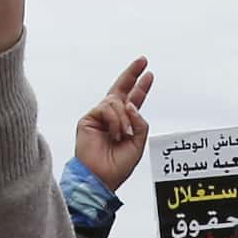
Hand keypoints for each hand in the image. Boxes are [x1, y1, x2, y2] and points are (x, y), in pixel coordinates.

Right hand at [76, 58, 153, 185]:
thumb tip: (130, 104)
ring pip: (116, 102)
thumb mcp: (138, 143)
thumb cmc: (118, 166)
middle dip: (132, 74)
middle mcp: (111, 117)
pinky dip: (114, 120)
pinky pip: (106, 108)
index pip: (133, 101)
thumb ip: (140, 122)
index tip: (149, 74)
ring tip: (121, 135)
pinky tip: (113, 134)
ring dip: (123, 118)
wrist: (100, 178)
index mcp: (124, 123)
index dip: (141, 87)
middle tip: (143, 60)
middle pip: (121, 89)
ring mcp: (99, 117)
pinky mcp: (88, 119)